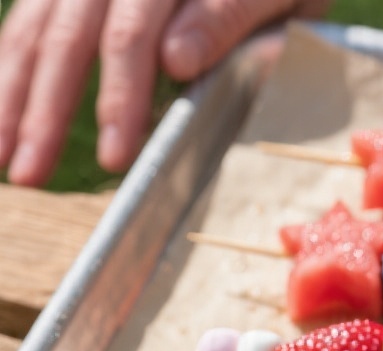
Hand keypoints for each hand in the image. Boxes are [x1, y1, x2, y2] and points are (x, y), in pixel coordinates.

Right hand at [0, 0, 329, 186]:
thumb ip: (234, 17)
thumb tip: (177, 58)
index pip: (132, 32)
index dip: (119, 95)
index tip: (113, 157)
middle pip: (71, 33)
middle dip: (47, 110)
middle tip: (31, 175)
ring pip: (38, 30)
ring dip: (14, 98)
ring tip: (5, 164)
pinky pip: (29, 25)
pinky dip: (7, 73)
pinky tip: (1, 122)